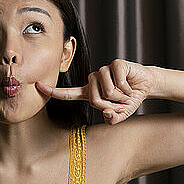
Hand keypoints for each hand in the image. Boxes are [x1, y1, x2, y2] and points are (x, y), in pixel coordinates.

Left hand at [35, 59, 156, 124]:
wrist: (146, 86)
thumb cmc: (128, 99)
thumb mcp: (120, 114)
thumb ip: (113, 118)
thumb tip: (107, 115)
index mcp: (89, 92)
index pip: (68, 93)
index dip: (53, 91)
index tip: (38, 86)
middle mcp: (93, 80)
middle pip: (93, 98)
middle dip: (110, 104)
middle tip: (120, 102)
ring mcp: (103, 70)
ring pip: (106, 89)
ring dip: (120, 96)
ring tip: (125, 93)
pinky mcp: (115, 64)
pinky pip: (117, 80)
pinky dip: (126, 88)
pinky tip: (130, 86)